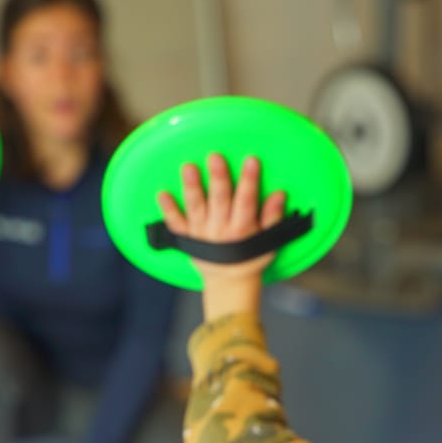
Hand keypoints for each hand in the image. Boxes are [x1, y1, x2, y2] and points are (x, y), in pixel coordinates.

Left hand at [157, 154, 284, 320]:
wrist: (229, 285)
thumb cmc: (250, 260)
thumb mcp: (267, 242)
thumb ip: (273, 218)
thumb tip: (279, 194)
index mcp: (242, 229)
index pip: (247, 201)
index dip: (249, 181)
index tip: (251, 161)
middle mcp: (221, 230)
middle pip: (220, 200)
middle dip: (218, 179)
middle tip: (215, 157)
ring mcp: (202, 234)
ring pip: (197, 208)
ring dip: (192, 188)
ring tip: (188, 168)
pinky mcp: (187, 239)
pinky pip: (176, 225)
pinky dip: (168, 210)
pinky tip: (162, 194)